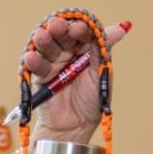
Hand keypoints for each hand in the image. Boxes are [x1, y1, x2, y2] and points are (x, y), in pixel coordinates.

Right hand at [24, 15, 129, 144]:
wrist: (76, 127)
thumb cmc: (91, 101)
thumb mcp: (101, 72)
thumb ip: (105, 49)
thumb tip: (121, 28)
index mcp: (84, 48)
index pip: (81, 32)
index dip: (79, 29)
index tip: (78, 30)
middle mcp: (67, 52)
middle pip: (61, 35)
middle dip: (58, 29)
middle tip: (56, 26)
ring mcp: (53, 63)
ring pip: (47, 47)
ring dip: (43, 41)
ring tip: (41, 37)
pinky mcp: (40, 77)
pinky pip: (36, 66)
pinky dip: (33, 61)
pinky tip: (31, 57)